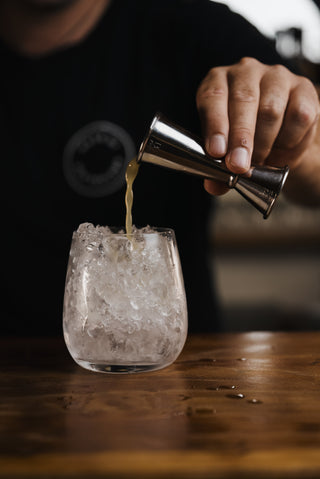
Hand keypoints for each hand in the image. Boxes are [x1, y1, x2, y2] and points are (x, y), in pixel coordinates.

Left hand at [196, 57, 319, 195]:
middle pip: (244, 101)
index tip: (216, 152)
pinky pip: (298, 115)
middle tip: (238, 165)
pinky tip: (281, 146)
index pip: (213, 97)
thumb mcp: (226, 152)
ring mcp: (276, 76)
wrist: (278, 139)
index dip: (214, 125)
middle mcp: (245, 72)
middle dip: (241, 139)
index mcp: (218, 82)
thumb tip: (214, 186)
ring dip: (264, 143)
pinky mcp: (303, 88)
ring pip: (271, 109)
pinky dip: (289, 139)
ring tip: (259, 160)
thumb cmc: (244, 140)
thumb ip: (217, 168)